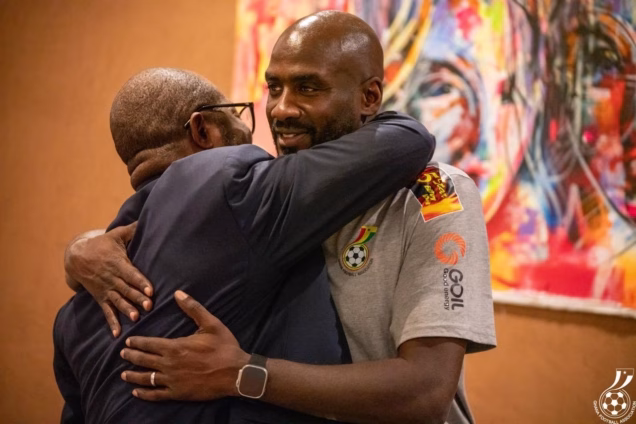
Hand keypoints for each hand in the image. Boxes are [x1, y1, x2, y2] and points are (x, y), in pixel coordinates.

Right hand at [64, 222, 153, 336]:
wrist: (77, 257)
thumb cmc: (102, 244)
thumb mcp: (115, 235)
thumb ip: (132, 229)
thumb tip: (147, 219)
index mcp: (118, 263)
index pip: (132, 274)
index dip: (141, 282)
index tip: (150, 290)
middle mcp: (112, 278)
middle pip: (126, 289)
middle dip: (137, 298)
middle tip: (148, 306)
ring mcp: (106, 289)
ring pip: (118, 301)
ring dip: (127, 310)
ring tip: (135, 318)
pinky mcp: (101, 297)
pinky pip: (106, 311)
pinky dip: (111, 323)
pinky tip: (117, 334)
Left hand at [120, 290, 248, 400]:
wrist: (236, 373)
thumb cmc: (224, 347)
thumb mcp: (211, 324)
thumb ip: (193, 308)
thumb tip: (178, 293)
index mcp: (175, 347)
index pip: (149, 344)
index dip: (137, 342)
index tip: (128, 341)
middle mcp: (169, 364)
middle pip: (144, 360)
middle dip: (131, 356)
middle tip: (122, 354)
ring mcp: (172, 381)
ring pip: (146, 378)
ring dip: (133, 375)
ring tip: (124, 373)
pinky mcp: (178, 393)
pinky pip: (156, 395)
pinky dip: (144, 394)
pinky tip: (137, 392)